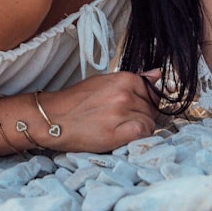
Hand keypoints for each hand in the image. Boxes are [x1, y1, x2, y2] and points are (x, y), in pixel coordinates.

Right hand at [38, 71, 159, 152]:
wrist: (53, 118)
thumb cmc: (76, 101)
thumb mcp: (104, 83)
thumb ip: (133, 81)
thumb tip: (158, 73)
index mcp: (124, 78)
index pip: (152, 92)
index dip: (144, 103)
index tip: (132, 109)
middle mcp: (125, 93)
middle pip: (152, 109)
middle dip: (142, 116)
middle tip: (121, 121)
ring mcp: (122, 112)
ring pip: (150, 123)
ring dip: (139, 129)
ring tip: (119, 129)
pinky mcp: (118, 132)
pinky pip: (143, 134)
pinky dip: (137, 137)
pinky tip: (123, 136)